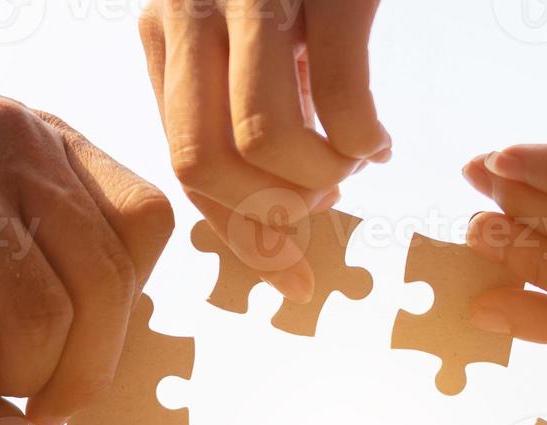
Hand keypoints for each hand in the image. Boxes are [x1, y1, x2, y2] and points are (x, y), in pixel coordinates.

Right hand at [0, 58, 173, 424]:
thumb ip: (58, 217)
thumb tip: (104, 326)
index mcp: (53, 139)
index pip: (145, 226)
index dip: (128, 305)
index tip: (90, 349)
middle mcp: (16, 153)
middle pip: (101, 287)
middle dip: (85, 370)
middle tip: (50, 407)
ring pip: (38, 320)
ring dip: (24, 379)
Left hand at [139, 0, 389, 300]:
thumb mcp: (251, 39)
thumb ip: (245, 112)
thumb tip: (277, 222)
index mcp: (165, 34)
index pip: (184, 164)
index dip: (240, 233)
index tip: (293, 277)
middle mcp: (188, 13)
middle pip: (205, 163)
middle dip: (274, 212)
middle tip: (325, 202)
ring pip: (263, 143)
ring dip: (322, 179)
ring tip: (355, 162)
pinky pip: (339, 100)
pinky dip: (364, 140)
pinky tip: (380, 138)